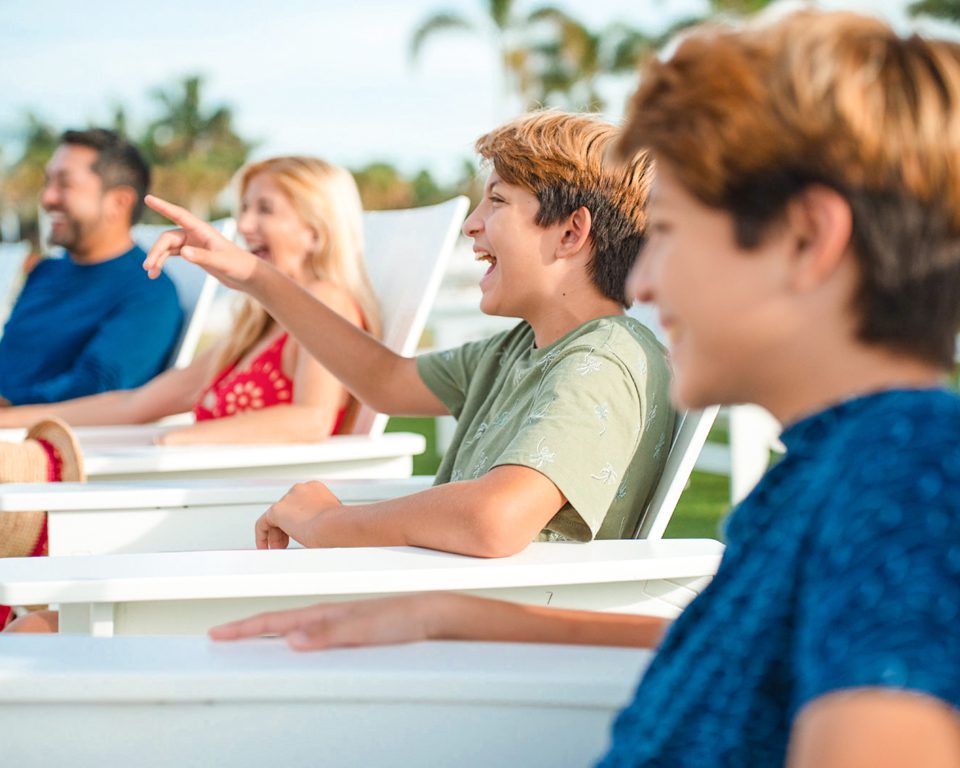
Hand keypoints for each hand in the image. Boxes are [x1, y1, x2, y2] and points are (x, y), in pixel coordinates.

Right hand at [141, 194, 260, 289]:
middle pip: (168, 237)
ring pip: (168, 246)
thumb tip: (182, 252)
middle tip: (147, 266)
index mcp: (204, 230)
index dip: (163, 207)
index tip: (148, 198)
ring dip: (158, 257)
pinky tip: (155, 273)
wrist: (248, 276)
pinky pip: (173, 254)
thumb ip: (203, 257)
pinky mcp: (194, 254)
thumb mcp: (221, 262)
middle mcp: (197, 234)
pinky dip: (163, 262)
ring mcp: (194, 243)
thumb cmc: (239, 266)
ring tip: (150, 273)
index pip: (179, 215)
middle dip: (156, 250)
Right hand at [209, 593, 442, 650]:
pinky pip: (311, 630)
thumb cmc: (403, 618)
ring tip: (248, 635)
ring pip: (294, 624)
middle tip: (222, 634)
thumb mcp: (364, 629)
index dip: (245, 628)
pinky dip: (293, 634)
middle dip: (248, 627)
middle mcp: (330, 614)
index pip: (276, 622)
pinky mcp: (352, 627)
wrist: (431, 613)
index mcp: (326, 613)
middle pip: (279, 620)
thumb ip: (328, 633)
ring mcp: (340, 619)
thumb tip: (293, 639)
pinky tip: (296, 641)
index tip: (219, 633)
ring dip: (269, 630)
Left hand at [255, 480, 342, 548]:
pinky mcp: (277, 510)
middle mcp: (301, 490)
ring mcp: (288, 498)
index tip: (299, 532)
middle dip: (284, 528)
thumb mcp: (331, 519)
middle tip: (284, 544)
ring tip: (278, 549)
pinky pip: (263, 523)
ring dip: (275, 535)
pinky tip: (264, 547)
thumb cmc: (340, 526)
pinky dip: (262, 536)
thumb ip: (322, 520)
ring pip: (275, 518)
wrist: (335, 525)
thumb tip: (321, 532)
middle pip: (286, 510)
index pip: (300, 504)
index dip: (297, 520)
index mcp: (316, 489)